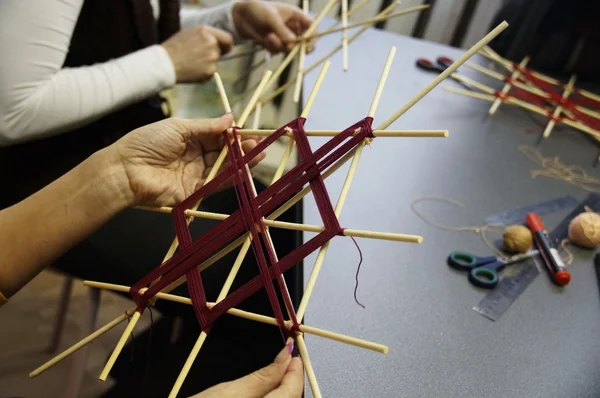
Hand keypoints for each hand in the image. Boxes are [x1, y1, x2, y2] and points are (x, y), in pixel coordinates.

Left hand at [103, 114, 264, 206]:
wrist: (125, 171)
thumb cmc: (146, 143)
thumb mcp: (178, 127)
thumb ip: (206, 126)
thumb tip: (230, 118)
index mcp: (190, 137)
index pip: (218, 135)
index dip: (235, 134)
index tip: (251, 131)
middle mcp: (195, 155)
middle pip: (224, 152)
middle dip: (242, 147)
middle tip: (258, 144)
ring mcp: (196, 173)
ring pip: (224, 167)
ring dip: (241, 161)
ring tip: (258, 154)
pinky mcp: (195, 190)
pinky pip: (217, 183)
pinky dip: (232, 177)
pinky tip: (245, 169)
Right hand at [162, 26, 233, 82]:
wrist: (165, 63)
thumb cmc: (174, 48)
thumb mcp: (189, 34)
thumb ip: (205, 37)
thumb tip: (218, 44)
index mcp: (206, 31)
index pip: (227, 39)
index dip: (227, 45)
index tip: (225, 50)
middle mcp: (211, 43)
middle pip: (220, 52)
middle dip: (212, 56)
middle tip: (197, 59)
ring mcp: (212, 57)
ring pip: (214, 63)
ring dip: (206, 65)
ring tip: (191, 64)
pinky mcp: (210, 71)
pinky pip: (210, 73)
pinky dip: (203, 74)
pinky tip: (191, 71)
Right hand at [190, 344, 303, 397]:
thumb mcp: (233, 391)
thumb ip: (264, 376)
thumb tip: (287, 355)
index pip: (291, 391)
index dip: (295, 371)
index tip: (293, 351)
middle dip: (291, 383)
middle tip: (285, 361)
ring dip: (283, 392)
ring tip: (277, 375)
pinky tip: (266, 393)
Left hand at [232, 0, 313, 52]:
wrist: (240, 16)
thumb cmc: (257, 10)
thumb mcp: (271, 18)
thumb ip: (282, 31)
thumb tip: (292, 44)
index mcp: (295, 15)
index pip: (312, 27)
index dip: (313, 37)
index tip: (307, 47)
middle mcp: (292, 26)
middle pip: (304, 41)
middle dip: (297, 47)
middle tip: (290, 49)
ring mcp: (284, 36)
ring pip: (289, 48)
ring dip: (279, 45)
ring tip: (268, 37)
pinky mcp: (276, 43)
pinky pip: (278, 51)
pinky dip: (271, 48)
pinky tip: (263, 40)